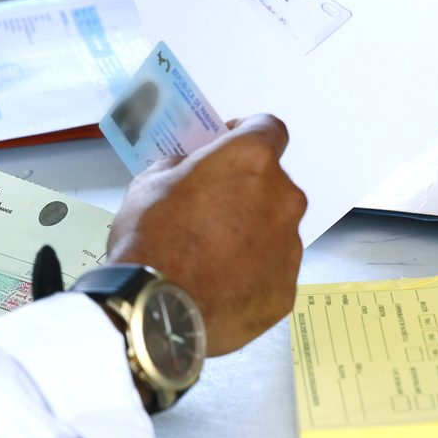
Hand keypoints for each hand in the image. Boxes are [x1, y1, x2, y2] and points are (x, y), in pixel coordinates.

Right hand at [108, 115, 306, 356]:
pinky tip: (217, 285)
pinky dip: (250, 274)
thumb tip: (189, 171)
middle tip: (208, 210)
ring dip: (250, 234)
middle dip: (245, 191)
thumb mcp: (148, 184)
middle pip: (272, 184)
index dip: (246, 135)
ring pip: (273, 230)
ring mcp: (288, 248)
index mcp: (252, 162)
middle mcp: (282, 199)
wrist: (156, 309)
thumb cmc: (150, 240)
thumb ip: (180, 168)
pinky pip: (270, 272)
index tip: (227, 147)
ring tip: (209, 256)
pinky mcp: (285, 291)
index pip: (268, 128)